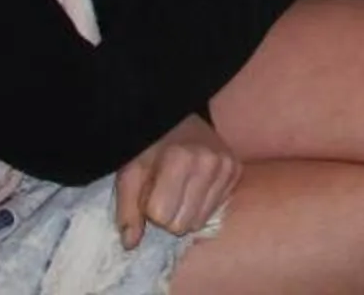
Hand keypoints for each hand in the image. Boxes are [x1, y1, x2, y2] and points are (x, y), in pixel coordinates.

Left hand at [115, 115, 241, 247]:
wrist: (179, 118)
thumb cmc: (149, 147)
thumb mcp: (129, 173)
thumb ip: (127, 209)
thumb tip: (131, 244)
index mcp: (180, 160)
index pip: (161, 216)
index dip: (149, 208)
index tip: (149, 191)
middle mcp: (209, 163)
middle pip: (181, 224)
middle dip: (167, 215)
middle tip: (163, 192)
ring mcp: (227, 167)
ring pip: (199, 222)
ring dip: (185, 213)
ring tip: (179, 190)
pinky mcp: (236, 171)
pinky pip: (215, 210)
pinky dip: (201, 205)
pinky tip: (195, 186)